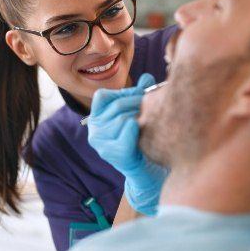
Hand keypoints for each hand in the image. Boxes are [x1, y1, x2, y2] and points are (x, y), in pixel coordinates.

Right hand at [88, 74, 168, 214]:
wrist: (147, 173)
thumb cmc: (142, 142)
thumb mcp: (138, 116)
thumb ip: (140, 96)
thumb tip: (147, 78)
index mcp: (96, 119)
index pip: (102, 96)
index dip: (123, 93)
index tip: (140, 96)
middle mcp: (94, 131)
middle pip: (116, 105)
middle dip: (138, 102)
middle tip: (155, 105)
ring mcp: (101, 144)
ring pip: (123, 117)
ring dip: (141, 117)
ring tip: (151, 122)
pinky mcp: (112, 153)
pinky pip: (127, 130)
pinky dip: (138, 128)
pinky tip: (144, 132)